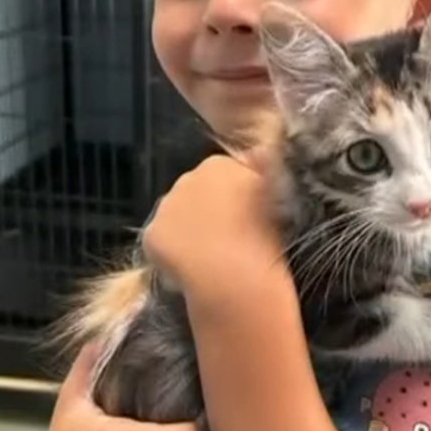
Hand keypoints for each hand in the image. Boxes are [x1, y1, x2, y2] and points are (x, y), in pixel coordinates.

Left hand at [141, 154, 285, 300]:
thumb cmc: (269, 238)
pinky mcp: (152, 234)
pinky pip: (161, 245)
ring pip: (177, 218)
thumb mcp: (279, 194)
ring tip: (209, 259)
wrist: (238, 276)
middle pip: (197, 193)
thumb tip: (259, 154)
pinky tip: (191, 273)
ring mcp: (166, 206)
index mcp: (221, 164)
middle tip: (228, 240)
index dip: (236, 199)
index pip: (226, 176)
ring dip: (189, 232)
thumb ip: (264, 172)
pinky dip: (172, 256)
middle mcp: (188, 177)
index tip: (247, 221)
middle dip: (208, 212)